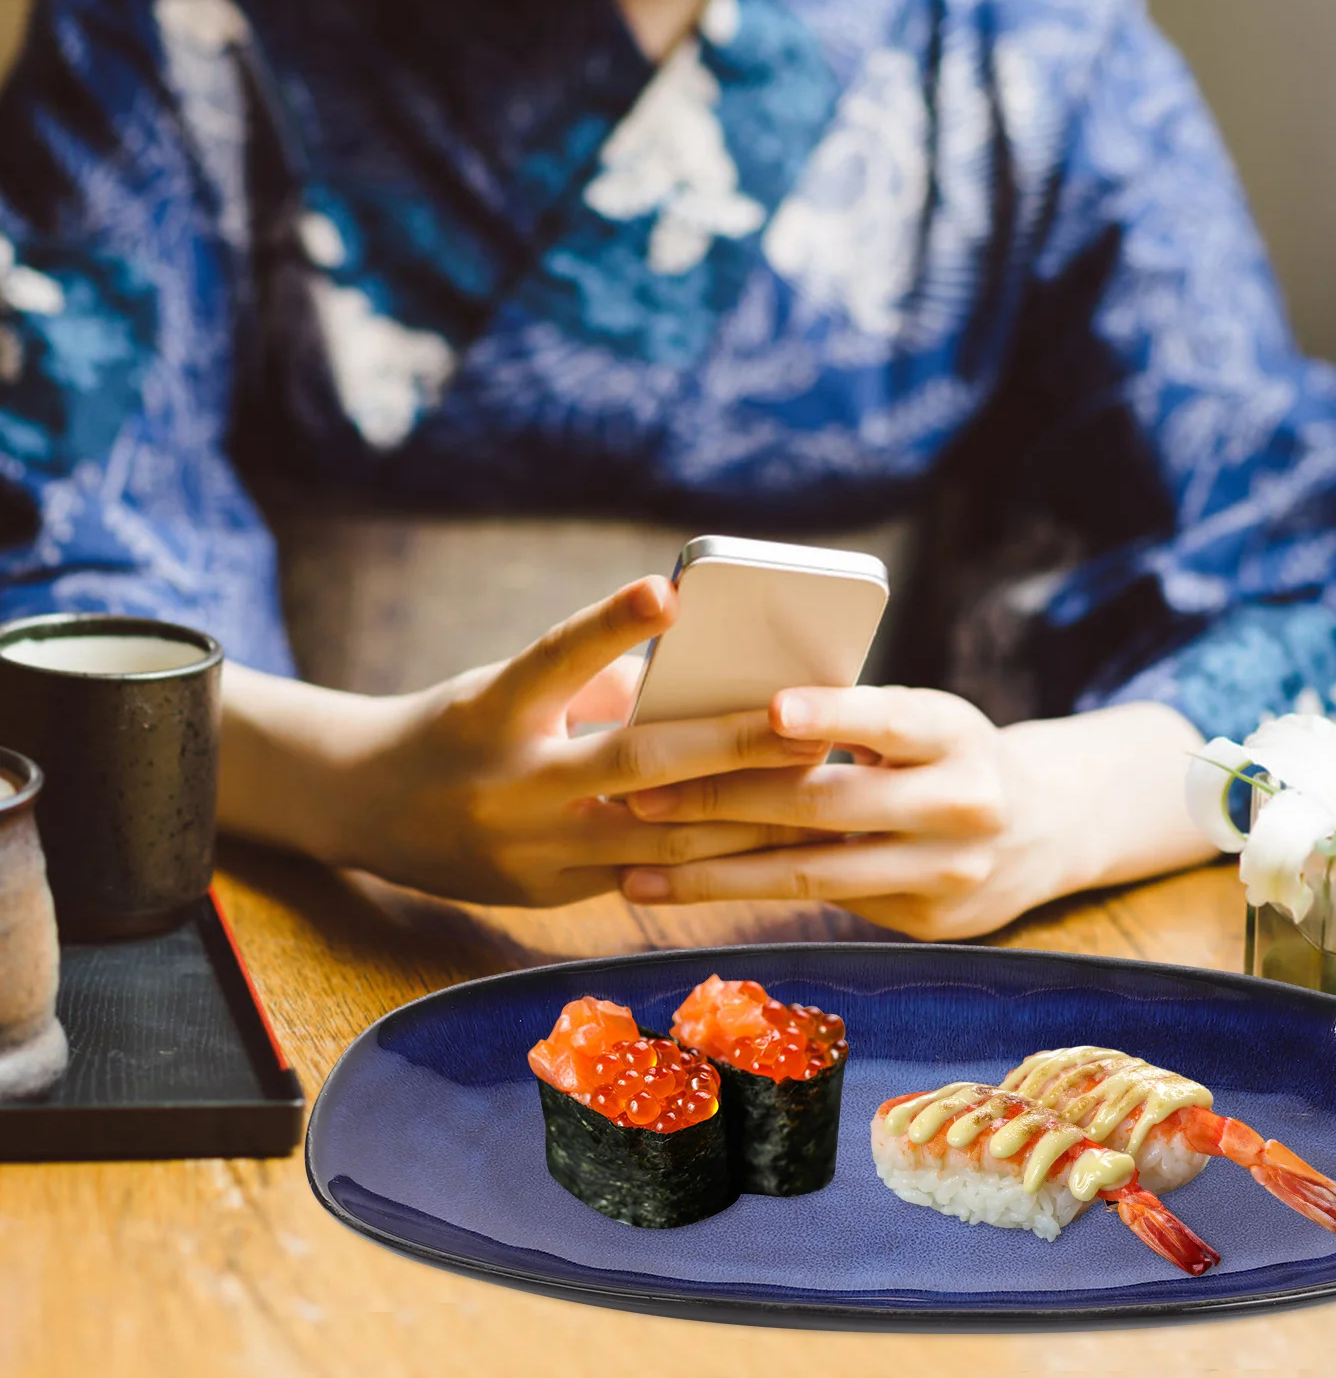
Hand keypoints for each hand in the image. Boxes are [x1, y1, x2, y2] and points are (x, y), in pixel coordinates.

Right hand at [219, 577, 827, 906]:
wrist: (366, 806)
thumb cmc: (463, 724)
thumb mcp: (508, 686)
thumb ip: (601, 684)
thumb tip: (711, 686)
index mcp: (490, 713)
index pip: (554, 660)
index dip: (609, 625)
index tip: (670, 590)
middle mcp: (507, 787)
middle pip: (635, 766)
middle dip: (732, 745)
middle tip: (808, 722)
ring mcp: (527, 853)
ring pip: (659, 839)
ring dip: (745, 816)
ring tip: (818, 786)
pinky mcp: (546, 896)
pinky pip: (647, 877)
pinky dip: (711, 857)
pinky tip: (775, 843)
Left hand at [615, 690, 1212, 939]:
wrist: (1046, 826)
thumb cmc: (949, 750)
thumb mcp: (924, 719)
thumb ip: (852, 720)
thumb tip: (726, 713)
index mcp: (958, 732)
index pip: (889, 720)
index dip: (831, 715)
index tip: (769, 710)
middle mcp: (964, 805)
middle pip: (829, 806)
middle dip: (726, 802)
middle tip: (641, 798)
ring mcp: (948, 874)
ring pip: (813, 874)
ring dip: (716, 871)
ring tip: (636, 869)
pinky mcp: (924, 923)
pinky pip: (819, 905)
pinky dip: (747, 893)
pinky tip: (684, 889)